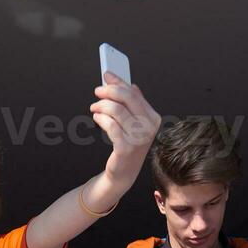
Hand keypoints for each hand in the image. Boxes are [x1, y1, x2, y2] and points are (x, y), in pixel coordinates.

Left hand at [91, 73, 161, 190]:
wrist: (124, 172)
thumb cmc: (128, 145)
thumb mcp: (134, 123)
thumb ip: (134, 104)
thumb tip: (129, 84)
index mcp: (153, 118)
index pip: (134, 93)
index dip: (118, 82)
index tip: (107, 75)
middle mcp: (148, 127)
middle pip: (126, 98)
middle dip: (109, 91)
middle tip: (97, 91)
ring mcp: (138, 138)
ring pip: (116, 110)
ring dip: (101, 106)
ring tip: (94, 108)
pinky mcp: (126, 147)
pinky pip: (110, 125)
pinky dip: (101, 119)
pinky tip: (97, 118)